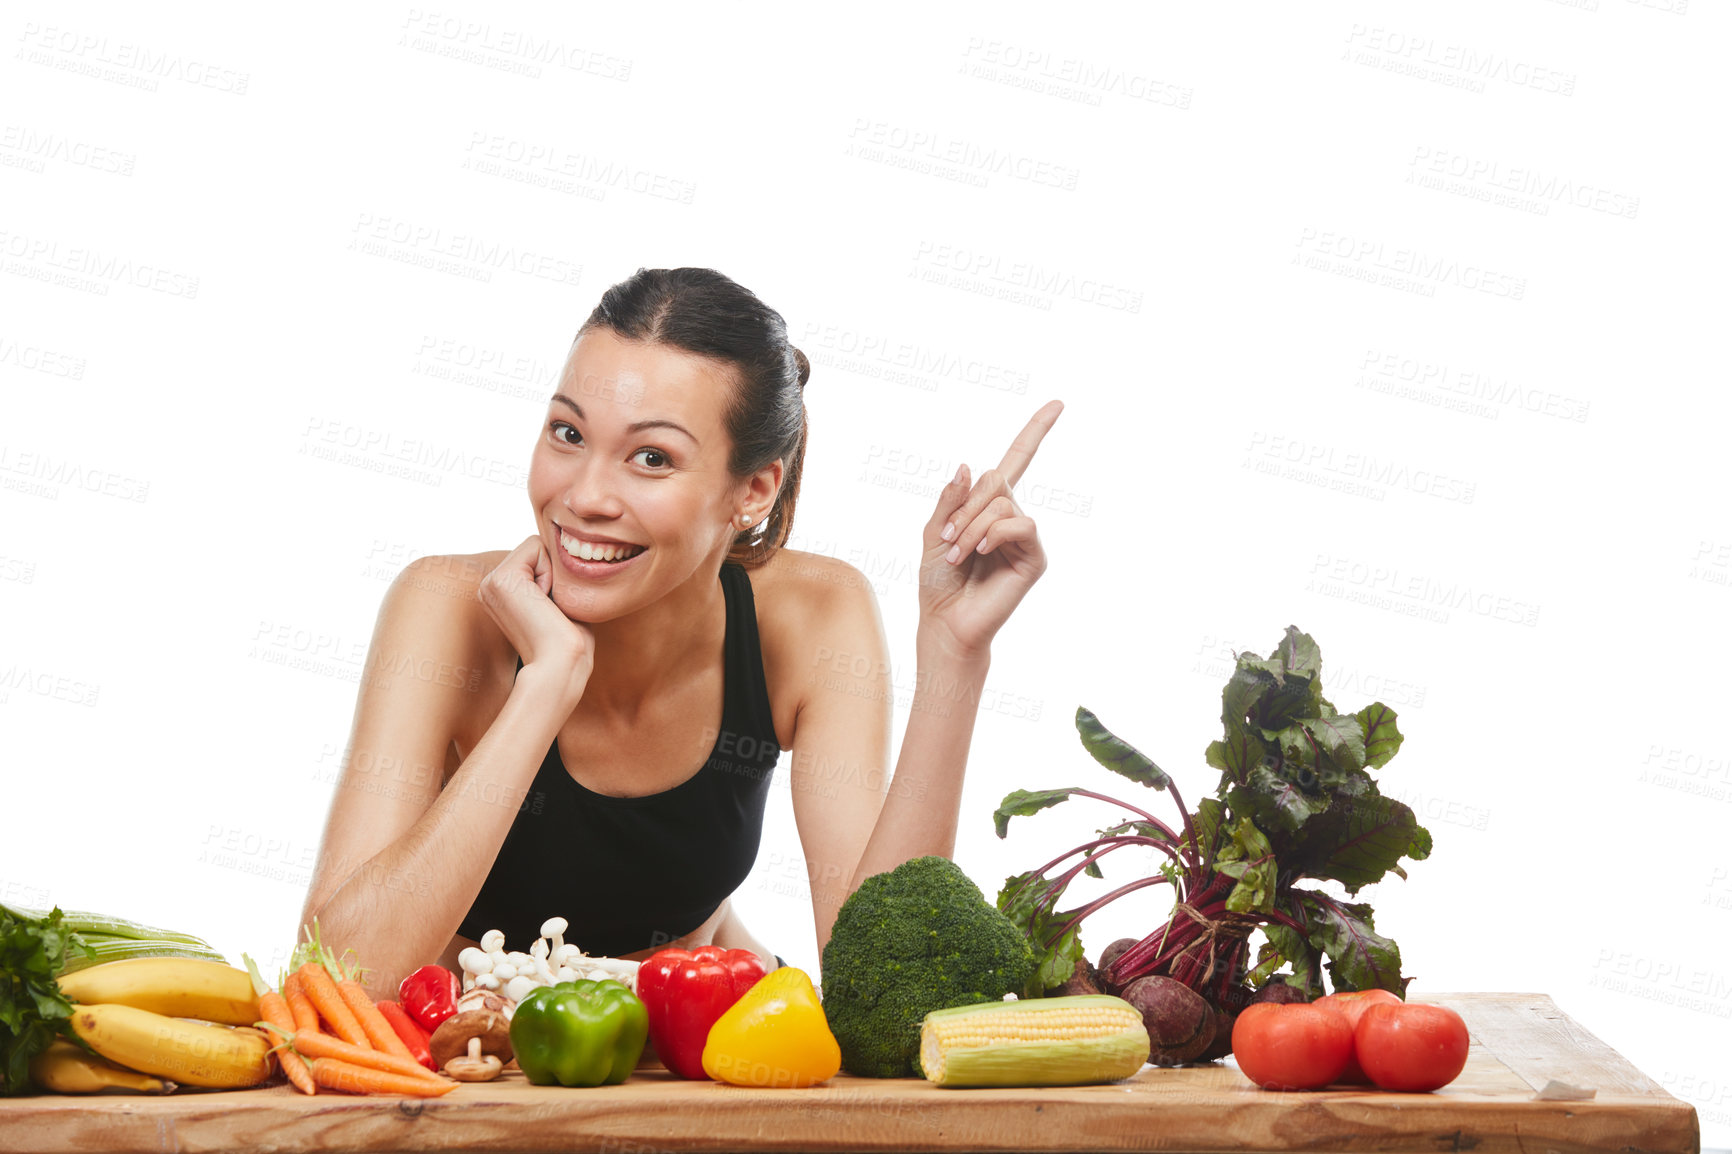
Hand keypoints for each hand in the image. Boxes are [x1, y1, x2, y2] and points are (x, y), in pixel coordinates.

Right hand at [478, 536, 594, 701]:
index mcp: (498, 592)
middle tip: (550, 608)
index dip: (554, 575)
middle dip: (553, 572)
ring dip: (552, 574)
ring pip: (536, 546)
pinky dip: (550, 572)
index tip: (551, 609)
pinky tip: (544, 601)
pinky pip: (537, 547)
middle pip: (535, 547)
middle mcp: (488, 586)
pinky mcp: (501, 578)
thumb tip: (568, 552)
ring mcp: (490, 582)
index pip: (535, 555)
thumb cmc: (568, 639)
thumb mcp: (557, 600)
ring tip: (547, 606)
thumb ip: (551, 577)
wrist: (561, 663)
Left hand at [917, 400, 1062, 659]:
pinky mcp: (1035, 558)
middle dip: (965, 506)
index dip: (1036, 432)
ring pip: (1003, 503)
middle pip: (997, 479)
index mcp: (988, 507)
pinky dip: (994, 533)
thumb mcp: (933, 532)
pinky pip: (1021, 525)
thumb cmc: (938, 581)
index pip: (1017, 461)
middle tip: (946, 539)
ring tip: (957, 554)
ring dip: (972, 526)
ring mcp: (1026, 537)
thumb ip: (951, 499)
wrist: (945, 621)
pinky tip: (982, 552)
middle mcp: (1012, 517)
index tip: (1059, 403)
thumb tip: (969, 465)